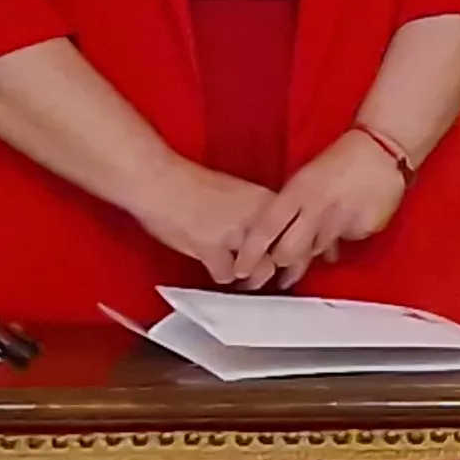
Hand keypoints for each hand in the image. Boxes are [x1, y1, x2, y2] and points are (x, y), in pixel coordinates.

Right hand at [118, 161, 289, 287]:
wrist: (159, 181)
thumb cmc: (192, 185)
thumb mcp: (239, 194)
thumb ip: (257, 214)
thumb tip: (271, 234)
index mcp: (268, 200)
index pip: (300, 232)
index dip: (299, 251)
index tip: (296, 260)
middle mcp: (258, 216)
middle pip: (287, 255)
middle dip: (283, 271)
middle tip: (279, 279)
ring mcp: (236, 233)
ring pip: (263, 271)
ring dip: (253, 279)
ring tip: (246, 278)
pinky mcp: (210, 248)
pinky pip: (226, 275)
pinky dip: (221, 276)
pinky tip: (217, 270)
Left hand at [233, 139, 410, 286]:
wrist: (382, 149)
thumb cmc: (338, 161)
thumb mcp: (303, 179)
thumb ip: (289, 209)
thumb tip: (274, 239)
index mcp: (298, 192)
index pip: (266, 229)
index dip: (251, 253)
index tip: (241, 270)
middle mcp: (319, 207)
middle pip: (289, 252)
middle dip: (284, 259)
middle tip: (285, 258)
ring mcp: (344, 218)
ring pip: (318, 250)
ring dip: (317, 244)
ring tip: (328, 221)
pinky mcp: (367, 226)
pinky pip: (348, 241)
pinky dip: (346, 234)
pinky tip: (351, 215)